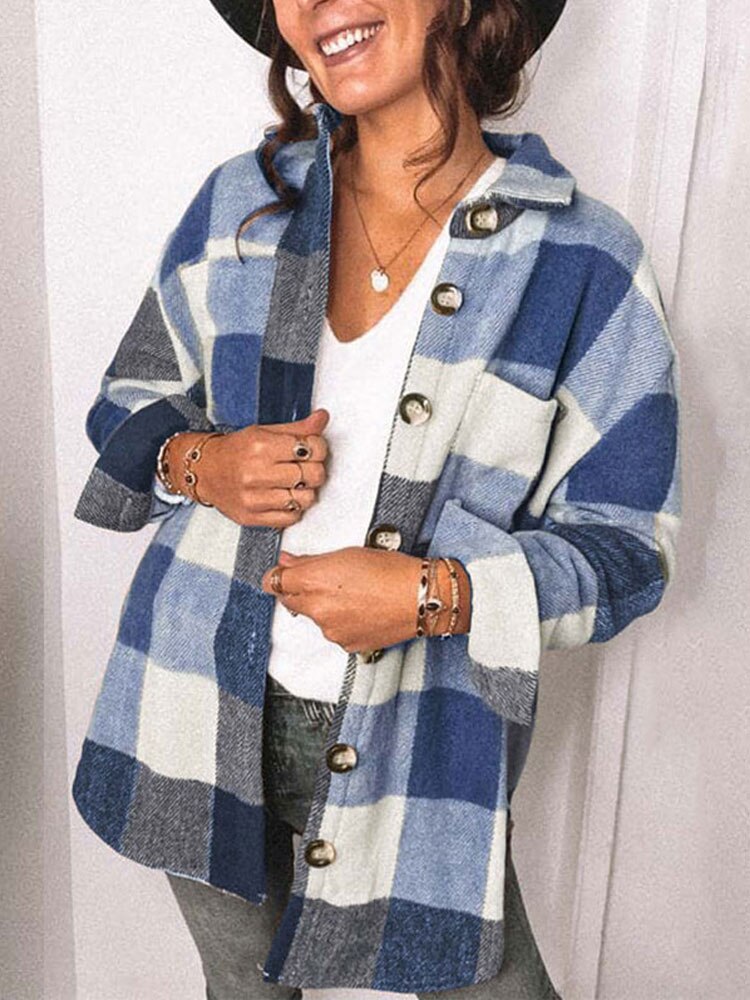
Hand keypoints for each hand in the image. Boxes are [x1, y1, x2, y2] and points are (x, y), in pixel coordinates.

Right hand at [164, 409, 329, 525]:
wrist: (204, 471)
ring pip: (306, 499)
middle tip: (306, 466)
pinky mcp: (252, 517)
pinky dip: (294, 509)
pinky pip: (291, 518)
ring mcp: (253, 498)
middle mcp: (256, 473)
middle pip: (313, 475)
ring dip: (306, 491)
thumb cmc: (236, 450)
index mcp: (261, 446)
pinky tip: (284, 497)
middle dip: (316, 469)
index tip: (312, 448)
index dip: (319, 447)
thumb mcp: (264, 432)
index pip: (312, 448)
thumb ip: (297, 428)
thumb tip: (322, 418)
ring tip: (296, 483)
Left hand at [261, 547, 424, 652]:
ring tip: (354, 596)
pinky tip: (362, 610)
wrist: (420, 597)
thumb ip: (310, 561)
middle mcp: (317, 609)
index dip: (278, 576)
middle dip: (300, 592)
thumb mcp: (347, 554)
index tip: (283, 573)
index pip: (274, 582)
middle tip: (324, 581)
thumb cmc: (390, 570)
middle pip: (290, 602)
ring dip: (324, 608)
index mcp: (313, 582)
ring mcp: (330, 630)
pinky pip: (334, 632)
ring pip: (315, 618)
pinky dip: (342, 623)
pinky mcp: (346, 645)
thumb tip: (287, 562)